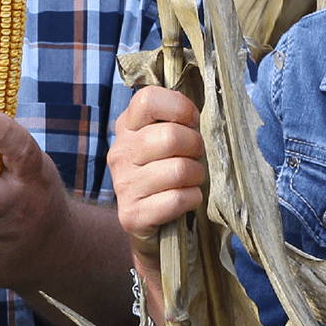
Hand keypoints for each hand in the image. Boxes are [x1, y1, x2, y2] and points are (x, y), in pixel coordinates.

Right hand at [108, 87, 206, 271]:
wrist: (150, 226)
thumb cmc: (166, 176)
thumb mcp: (164, 143)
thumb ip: (176, 122)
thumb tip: (206, 111)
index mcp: (126, 128)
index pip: (148, 99)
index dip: (179, 107)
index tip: (192, 122)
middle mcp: (119, 153)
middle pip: (171, 136)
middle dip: (196, 147)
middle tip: (196, 157)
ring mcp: (123, 185)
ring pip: (179, 170)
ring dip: (197, 176)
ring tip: (192, 180)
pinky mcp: (132, 215)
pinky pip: (177, 199)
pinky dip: (192, 199)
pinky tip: (187, 201)